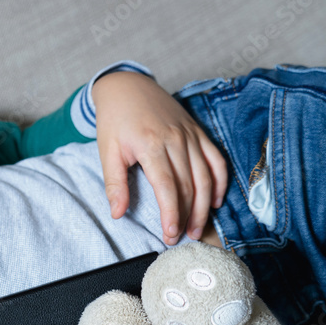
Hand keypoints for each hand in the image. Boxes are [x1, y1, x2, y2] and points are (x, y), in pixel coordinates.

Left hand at [92, 71, 227, 244]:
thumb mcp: (107, 151)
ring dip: (204, 205)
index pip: (167, 188)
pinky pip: (215, 158)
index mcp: (151, 145)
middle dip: (187, 216)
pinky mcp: (198, 131)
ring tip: (198, 227)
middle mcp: (176, 140)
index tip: (169, 235)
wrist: (127, 86)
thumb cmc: (115, 120)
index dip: (171, 214)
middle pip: (189, 185)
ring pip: (205, 175)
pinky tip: (214, 201)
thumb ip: (114, 184)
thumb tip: (118, 214)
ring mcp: (190, 134)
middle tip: (181, 238)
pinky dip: (219, 181)